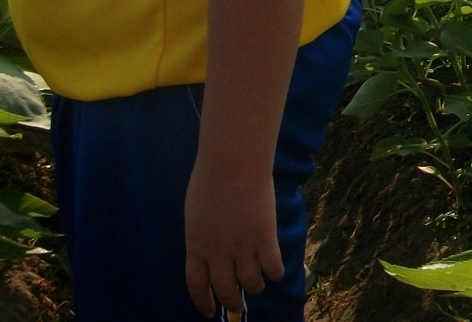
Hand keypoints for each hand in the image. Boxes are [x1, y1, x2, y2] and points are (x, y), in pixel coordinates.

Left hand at [184, 159, 281, 317]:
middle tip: (237, 304)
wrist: (233, 165)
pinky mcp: (265, 238)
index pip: (197, 286)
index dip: (203, 303)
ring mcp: (243, 248)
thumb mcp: (195, 215)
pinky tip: (275, 272)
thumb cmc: (209, 181)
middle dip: (231, 301)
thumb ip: (202, 235)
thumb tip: (209, 247)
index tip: (209, 312)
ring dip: (254, 288)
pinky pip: (272, 266)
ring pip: (250, 282)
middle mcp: (218, 255)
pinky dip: (275, 273)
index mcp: (197, 248)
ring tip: (257, 286)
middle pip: (225, 289)